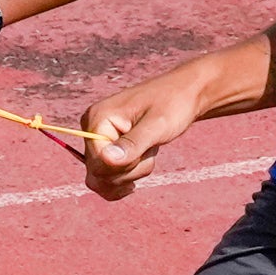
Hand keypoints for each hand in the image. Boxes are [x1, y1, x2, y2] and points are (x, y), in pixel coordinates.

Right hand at [79, 72, 207, 200]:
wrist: (184, 95)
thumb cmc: (173, 104)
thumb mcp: (156, 125)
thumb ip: (132, 144)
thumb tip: (107, 160)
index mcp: (97, 118)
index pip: (97, 164)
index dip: (124, 166)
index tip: (145, 148)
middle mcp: (91, 129)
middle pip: (98, 174)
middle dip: (129, 171)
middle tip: (150, 150)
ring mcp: (98, 140)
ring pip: (103, 180)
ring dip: (131, 174)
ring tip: (148, 151)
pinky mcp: (106, 148)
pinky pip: (106, 178)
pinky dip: (125, 179)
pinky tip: (141, 167)